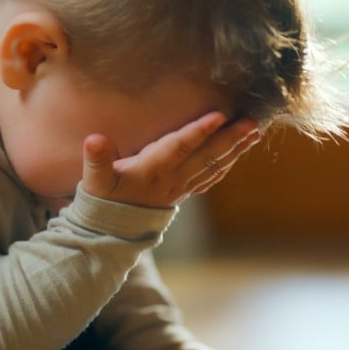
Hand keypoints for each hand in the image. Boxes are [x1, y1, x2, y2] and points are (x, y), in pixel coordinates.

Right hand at [81, 112, 259, 207]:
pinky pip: (211, 177)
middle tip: (251, 123)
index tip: (219, 116)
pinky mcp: (183, 192)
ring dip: (234, 150)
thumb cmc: (102, 201)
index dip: (198, 132)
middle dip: (230, 139)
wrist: (111, 232)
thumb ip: (96, 160)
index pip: (179, 148)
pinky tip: (238, 154)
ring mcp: (181, 187)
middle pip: (206, 157)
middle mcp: (172, 179)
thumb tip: (94, 139)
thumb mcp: (94, 181)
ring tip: (254, 134)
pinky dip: (226, 164)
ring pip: (213, 166)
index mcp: (152, 171)